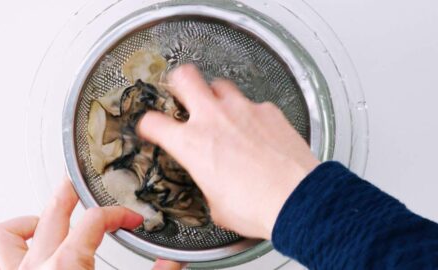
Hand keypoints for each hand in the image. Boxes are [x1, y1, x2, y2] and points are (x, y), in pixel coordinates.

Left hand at [0, 179, 181, 269]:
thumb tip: (172, 265)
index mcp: (68, 265)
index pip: (97, 221)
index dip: (119, 215)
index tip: (132, 220)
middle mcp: (37, 267)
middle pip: (53, 211)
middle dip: (70, 193)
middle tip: (80, 185)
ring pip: (7, 234)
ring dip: (27, 222)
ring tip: (44, 220)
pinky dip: (6, 253)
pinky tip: (22, 256)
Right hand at [138, 65, 319, 239]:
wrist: (296, 200)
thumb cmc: (256, 206)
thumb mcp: (217, 205)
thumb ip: (209, 185)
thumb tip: (215, 186)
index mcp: (191, 144)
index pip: (153, 122)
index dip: (148, 124)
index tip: (152, 127)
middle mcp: (213, 118)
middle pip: (185, 78)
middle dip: (179, 82)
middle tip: (183, 91)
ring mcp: (242, 109)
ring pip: (220, 85)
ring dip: (217, 95)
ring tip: (224, 110)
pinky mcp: (268, 111)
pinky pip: (253, 104)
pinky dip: (251, 113)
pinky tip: (258, 129)